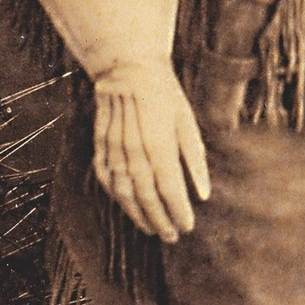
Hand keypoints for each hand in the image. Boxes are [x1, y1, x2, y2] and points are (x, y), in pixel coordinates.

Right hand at [93, 64, 210, 242]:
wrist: (127, 68)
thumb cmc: (164, 94)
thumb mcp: (187, 122)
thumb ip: (195, 160)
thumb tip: (204, 194)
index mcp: (159, 145)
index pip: (170, 191)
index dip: (179, 212)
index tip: (188, 227)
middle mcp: (133, 153)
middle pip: (147, 198)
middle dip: (161, 221)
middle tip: (172, 236)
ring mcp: (113, 152)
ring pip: (125, 194)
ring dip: (139, 216)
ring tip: (153, 230)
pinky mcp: (101, 148)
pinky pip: (107, 181)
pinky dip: (119, 198)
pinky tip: (130, 207)